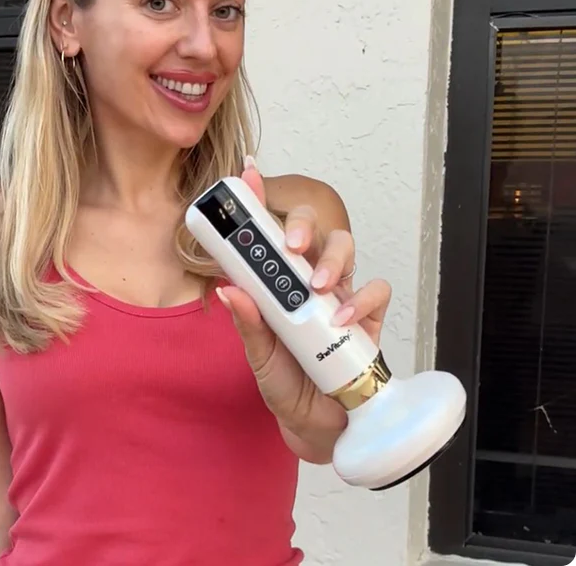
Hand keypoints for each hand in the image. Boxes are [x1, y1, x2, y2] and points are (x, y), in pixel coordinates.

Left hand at [216, 160, 391, 462]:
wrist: (318, 425)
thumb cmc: (287, 384)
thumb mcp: (260, 355)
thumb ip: (248, 324)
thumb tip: (227, 290)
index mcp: (278, 286)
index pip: (268, 237)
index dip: (260, 203)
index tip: (245, 176)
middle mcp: (309, 283)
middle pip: (313, 231)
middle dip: (300, 226)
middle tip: (288, 243)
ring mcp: (341, 296)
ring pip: (346, 249)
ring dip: (332, 260)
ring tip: (318, 285)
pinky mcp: (369, 318)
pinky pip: (376, 291)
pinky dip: (362, 299)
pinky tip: (343, 318)